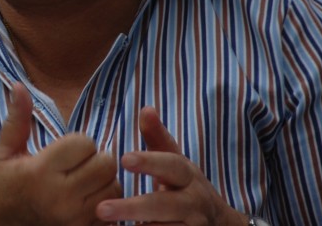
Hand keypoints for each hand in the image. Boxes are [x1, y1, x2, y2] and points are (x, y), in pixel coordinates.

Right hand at [0, 83, 120, 225]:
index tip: (64, 151)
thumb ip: (17, 120)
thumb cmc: (0, 188)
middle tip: (79, 164)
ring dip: (104, 180)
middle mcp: (60, 197)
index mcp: (40, 172)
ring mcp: (74, 219)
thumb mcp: (4, 153)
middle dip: (95, 158)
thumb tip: (20, 85)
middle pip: (105, 163)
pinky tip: (89, 199)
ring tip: (85, 181)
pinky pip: (112, 210)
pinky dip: (106, 202)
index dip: (77, 142)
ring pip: (113, 186)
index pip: (83, 142)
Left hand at [95, 107, 245, 225]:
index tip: (124, 158)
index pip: (171, 165)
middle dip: (133, 208)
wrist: (220, 224)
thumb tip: (146, 108)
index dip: (149, 161)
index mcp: (188, 176)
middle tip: (101, 208)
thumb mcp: (175, 162)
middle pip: (164, 205)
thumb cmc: (185, 187)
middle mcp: (193, 203)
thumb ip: (158, 138)